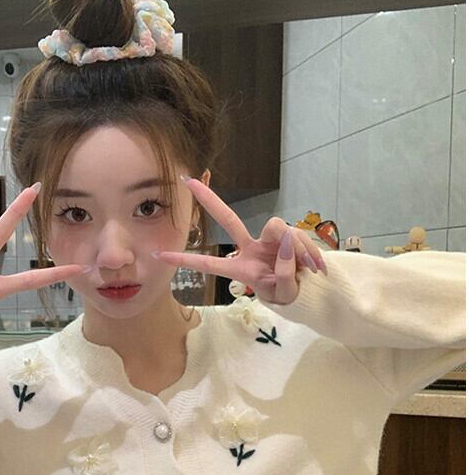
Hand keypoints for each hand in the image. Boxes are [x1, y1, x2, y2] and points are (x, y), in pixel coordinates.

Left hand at [152, 177, 327, 304]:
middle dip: (209, 200)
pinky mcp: (286, 235)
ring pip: (279, 229)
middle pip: (228, 219)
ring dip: (298, 250)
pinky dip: (309, 250)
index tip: (158, 255)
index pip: (209, 264)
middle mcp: (250, 249)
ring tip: (310, 270)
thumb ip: (285, 272)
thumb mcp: (285, 292)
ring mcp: (268, 240)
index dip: (184, 261)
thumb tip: (286, 240)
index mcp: (241, 269)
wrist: (307, 290)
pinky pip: (297, 235)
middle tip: (188, 180)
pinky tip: (317, 267)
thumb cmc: (287, 294)